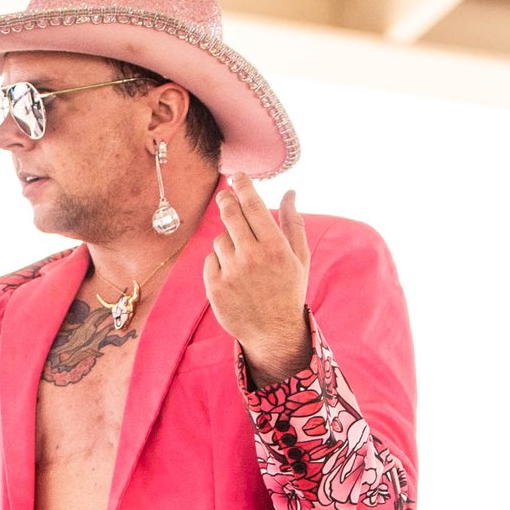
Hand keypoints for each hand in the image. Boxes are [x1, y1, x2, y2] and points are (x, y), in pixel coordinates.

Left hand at [203, 178, 312, 384]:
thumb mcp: (299, 258)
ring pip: (220, 239)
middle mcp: (251, 257)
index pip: (253, 205)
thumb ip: (293, 223)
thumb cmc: (288, 292)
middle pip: (229, 214)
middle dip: (226, 201)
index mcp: (275, 247)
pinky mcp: (214, 287)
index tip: (236, 176)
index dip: (243, 186)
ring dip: (228, 242)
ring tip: (242, 260)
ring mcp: (231, 272)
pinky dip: (219, 263)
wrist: (273, 334)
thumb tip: (290, 192)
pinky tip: (233, 276)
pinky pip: (210, 260)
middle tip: (225, 196)